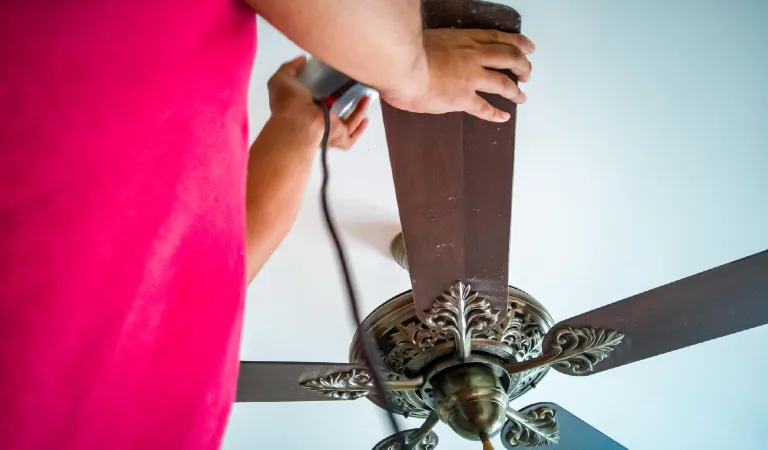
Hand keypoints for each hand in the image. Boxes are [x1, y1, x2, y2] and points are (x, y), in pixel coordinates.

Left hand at [268, 56, 370, 149]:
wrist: (298, 123)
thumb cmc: (288, 102)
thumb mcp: (282, 78)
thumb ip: (290, 67)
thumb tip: (302, 60)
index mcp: (304, 107)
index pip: (317, 98)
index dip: (326, 88)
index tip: (335, 76)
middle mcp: (318, 119)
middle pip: (336, 110)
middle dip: (347, 100)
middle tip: (356, 86)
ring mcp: (330, 130)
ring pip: (349, 121)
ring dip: (359, 110)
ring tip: (366, 95)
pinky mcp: (340, 136)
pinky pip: (353, 134)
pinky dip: (361, 126)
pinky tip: (366, 113)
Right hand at [383, 29, 534, 122]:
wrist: (403, 66)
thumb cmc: (409, 52)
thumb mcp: (432, 39)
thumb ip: (444, 46)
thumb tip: (440, 53)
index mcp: (465, 39)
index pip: (498, 38)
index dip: (517, 43)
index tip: (526, 47)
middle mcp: (473, 56)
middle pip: (509, 58)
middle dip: (522, 66)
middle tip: (527, 73)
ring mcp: (471, 78)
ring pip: (503, 83)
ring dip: (515, 91)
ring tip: (521, 97)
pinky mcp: (463, 98)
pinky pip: (485, 108)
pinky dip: (496, 113)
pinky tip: (504, 116)